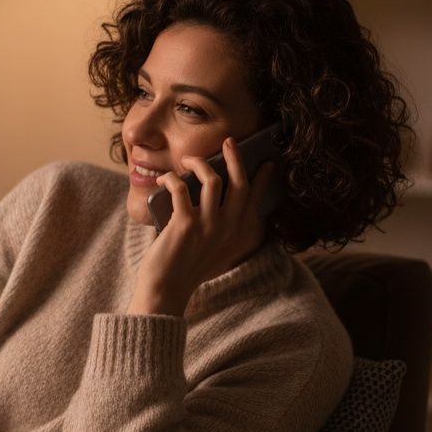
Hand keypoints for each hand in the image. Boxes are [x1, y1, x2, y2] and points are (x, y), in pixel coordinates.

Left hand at [128, 138, 275, 315]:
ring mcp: (208, 226)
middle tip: (228, 142)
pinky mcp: (184, 225)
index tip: (267, 163)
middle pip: (239, 182)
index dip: (263, 179)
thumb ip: (223, 229)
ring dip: (199, 163)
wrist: (166, 289)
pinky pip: (181, 188)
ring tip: (188, 160)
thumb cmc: (187, 268)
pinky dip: (171, 178)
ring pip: (212, 179)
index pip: (255, 200)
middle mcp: (228, 229)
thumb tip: (217, 194)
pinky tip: (165, 178)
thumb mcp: (216, 250)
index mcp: (239, 235)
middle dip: (235, 157)